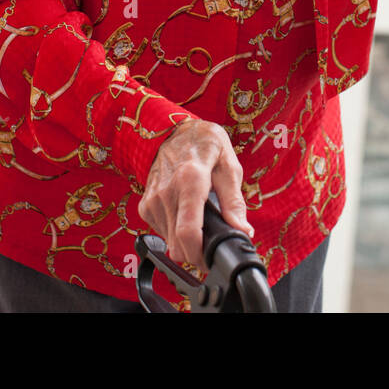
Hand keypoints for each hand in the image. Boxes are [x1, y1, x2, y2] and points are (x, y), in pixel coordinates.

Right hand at [137, 119, 252, 272]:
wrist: (174, 130)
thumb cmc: (205, 144)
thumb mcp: (229, 166)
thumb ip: (234, 201)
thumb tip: (243, 230)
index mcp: (190, 180)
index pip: (189, 232)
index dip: (201, 254)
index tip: (213, 257)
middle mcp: (167, 192)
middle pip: (178, 244)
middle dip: (196, 253)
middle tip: (211, 244)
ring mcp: (153, 200)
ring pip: (169, 242)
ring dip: (185, 241)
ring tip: (199, 221)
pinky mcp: (145, 205)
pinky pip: (161, 232)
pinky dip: (174, 231)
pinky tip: (184, 214)